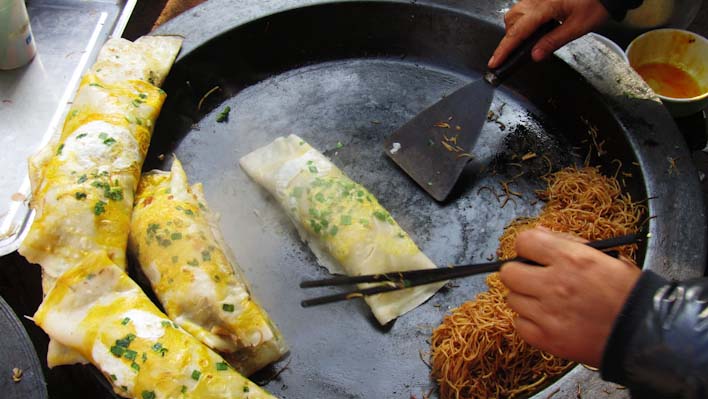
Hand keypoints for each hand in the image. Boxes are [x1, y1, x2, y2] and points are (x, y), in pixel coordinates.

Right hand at [488, 0, 608, 68]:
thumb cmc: (595, 4)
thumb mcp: (578, 27)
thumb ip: (553, 41)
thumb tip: (535, 55)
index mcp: (544, 8)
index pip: (518, 32)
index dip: (504, 49)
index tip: (494, 62)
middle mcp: (537, 0)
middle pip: (511, 21)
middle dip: (510, 38)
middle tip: (515, 54)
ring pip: (515, 13)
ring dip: (516, 29)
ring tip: (527, 42)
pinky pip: (524, 8)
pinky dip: (523, 20)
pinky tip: (534, 28)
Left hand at [499, 228, 640, 366]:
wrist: (644, 335)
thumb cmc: (628, 293)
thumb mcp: (605, 256)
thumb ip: (568, 243)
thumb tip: (540, 234)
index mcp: (571, 259)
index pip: (523, 241)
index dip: (528, 247)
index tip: (534, 254)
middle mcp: (555, 284)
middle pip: (508, 272)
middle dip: (520, 273)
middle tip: (535, 279)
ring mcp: (547, 313)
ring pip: (512, 299)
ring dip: (526, 299)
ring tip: (548, 302)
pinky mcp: (546, 338)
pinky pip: (519, 324)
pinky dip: (529, 322)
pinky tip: (548, 320)